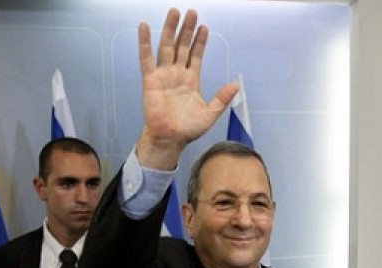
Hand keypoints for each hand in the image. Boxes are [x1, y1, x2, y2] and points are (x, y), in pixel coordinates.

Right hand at [135, 8, 238, 169]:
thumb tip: (236, 85)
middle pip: (182, 46)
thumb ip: (222, 98)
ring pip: (167, 48)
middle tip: (191, 12)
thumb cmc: (187, 130)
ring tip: (174, 13)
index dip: (200, 41)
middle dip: (187, 30)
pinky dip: (145, 43)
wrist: (169, 140)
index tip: (204, 27)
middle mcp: (177, 74)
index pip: (196, 55)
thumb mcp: (210, 114)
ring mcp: (163, 76)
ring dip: (170, 30)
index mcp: (191, 80)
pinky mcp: (150, 81)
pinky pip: (146, 59)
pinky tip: (145, 28)